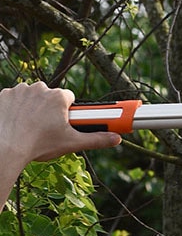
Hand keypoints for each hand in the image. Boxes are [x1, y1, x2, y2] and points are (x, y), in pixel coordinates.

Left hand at [0, 82, 120, 208]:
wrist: (7, 146)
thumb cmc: (39, 144)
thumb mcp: (71, 143)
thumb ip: (96, 139)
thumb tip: (116, 139)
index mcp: (57, 97)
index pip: (69, 98)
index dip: (69, 112)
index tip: (68, 121)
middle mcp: (39, 88)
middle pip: (50, 96)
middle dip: (50, 110)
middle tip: (48, 128)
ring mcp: (20, 90)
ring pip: (31, 97)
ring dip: (33, 108)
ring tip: (30, 128)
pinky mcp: (4, 95)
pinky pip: (14, 99)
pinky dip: (16, 109)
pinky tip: (16, 123)